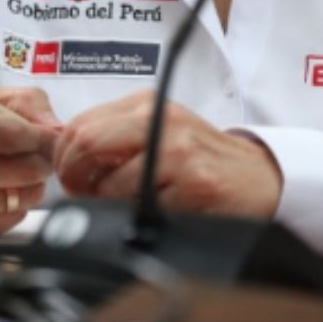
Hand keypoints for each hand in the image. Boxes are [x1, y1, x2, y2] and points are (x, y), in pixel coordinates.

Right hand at [0, 87, 61, 237]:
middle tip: (35, 155)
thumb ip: (26, 103)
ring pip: (25, 197)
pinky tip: (0, 191)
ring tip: (16, 173)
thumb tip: (56, 130)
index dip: (41, 136)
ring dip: (31, 184)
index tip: (46, 136)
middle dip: (40, 161)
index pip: (15, 135)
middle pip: (27, 171)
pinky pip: (12, 219)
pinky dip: (16, 205)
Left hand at [53, 90, 281, 219]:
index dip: (62, 157)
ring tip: (119, 208)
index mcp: (145, 104)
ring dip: (103, 204)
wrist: (260, 178)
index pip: (78, 123)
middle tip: (83, 196)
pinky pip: (140, 207)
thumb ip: (115, 137)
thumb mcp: (158, 133)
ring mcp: (177, 149)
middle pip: (85, 143)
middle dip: (73, 178)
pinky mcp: (192, 181)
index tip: (69, 177)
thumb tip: (65, 158)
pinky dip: (134, 217)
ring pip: (107, 181)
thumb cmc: (204, 161)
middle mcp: (159, 118)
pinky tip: (150, 214)